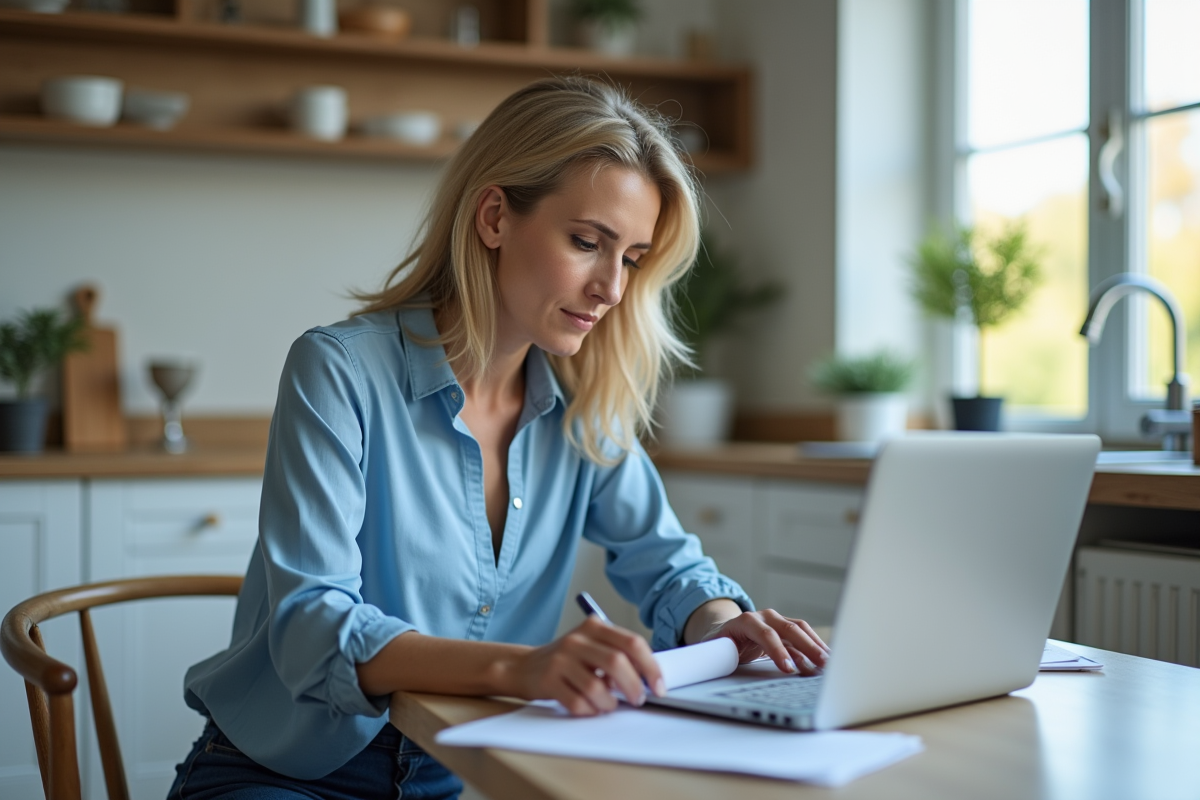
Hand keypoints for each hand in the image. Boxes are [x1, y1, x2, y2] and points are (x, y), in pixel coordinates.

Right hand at [513, 616, 665, 715]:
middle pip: (617, 663)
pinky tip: (589, 708)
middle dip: (634, 686)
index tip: (659, 686)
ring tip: (608, 705)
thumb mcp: (592, 647)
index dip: (650, 666)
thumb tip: (649, 677)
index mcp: (594, 626)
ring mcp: (561, 659)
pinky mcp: (548, 681)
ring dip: (609, 703)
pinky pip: (578, 703)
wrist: (524, 667)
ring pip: (597, 687)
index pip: (632, 643)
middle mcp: (577, 639)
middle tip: (639, 699)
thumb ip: (618, 655)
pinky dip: (590, 711)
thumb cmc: (567, 660)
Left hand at [699, 609, 829, 676]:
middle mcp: (764, 616)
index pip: (765, 634)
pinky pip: (803, 637)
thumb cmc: (719, 643)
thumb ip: (719, 655)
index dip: (777, 650)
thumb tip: (717, 665)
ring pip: (800, 630)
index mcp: (745, 621)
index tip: (788, 669)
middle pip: (789, 629)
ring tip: (830, 664)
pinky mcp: (785, 630)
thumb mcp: (715, 648)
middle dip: (807, 647)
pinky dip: (815, 647)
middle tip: (822, 666)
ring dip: (816, 646)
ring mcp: (777, 620)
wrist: (724, 631)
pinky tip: (826, 659)